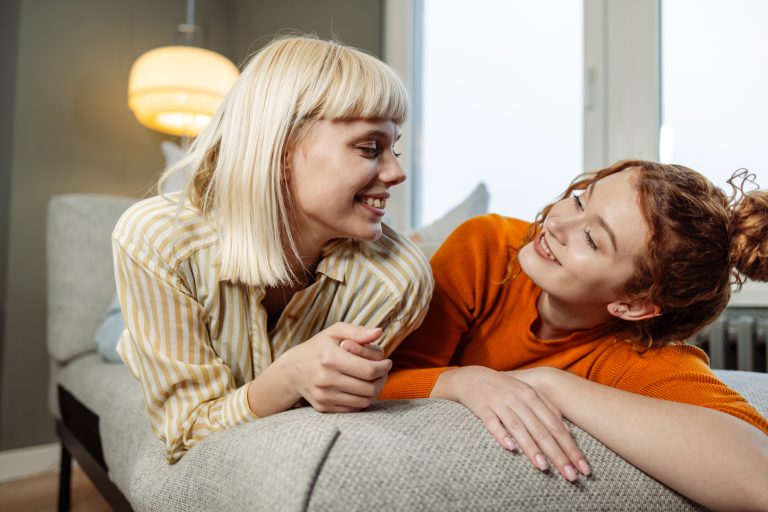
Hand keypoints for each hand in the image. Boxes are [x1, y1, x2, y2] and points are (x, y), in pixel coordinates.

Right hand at [283, 322, 390, 411]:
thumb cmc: (319, 347)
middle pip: (369, 387)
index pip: (369, 370)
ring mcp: (324, 396)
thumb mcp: (335, 332)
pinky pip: (354, 409)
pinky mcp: (324, 408)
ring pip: (364, 401)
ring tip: (376, 379)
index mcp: (330, 358)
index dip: (384, 367)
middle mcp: (326, 380)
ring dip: (376, 391)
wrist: (293, 370)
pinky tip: (363, 388)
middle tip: (384, 371)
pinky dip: (363, 399)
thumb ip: (357, 331)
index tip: (387, 361)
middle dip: (383, 379)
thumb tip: (379, 332)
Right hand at [435, 366, 589, 481]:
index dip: (571, 448)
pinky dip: (501, 434)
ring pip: (519, 427)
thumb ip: (547, 408)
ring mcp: (500, 402)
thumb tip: (567, 430)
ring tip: (544, 467)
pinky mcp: (482, 407)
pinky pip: (492, 423)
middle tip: (571, 476)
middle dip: (558, 454)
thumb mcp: (528, 393)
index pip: (556, 426)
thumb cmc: (504, 389)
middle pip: (541, 430)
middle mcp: (519, 399)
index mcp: (533, 396)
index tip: (583, 468)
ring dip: (532, 447)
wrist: (473, 377)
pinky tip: (509, 448)